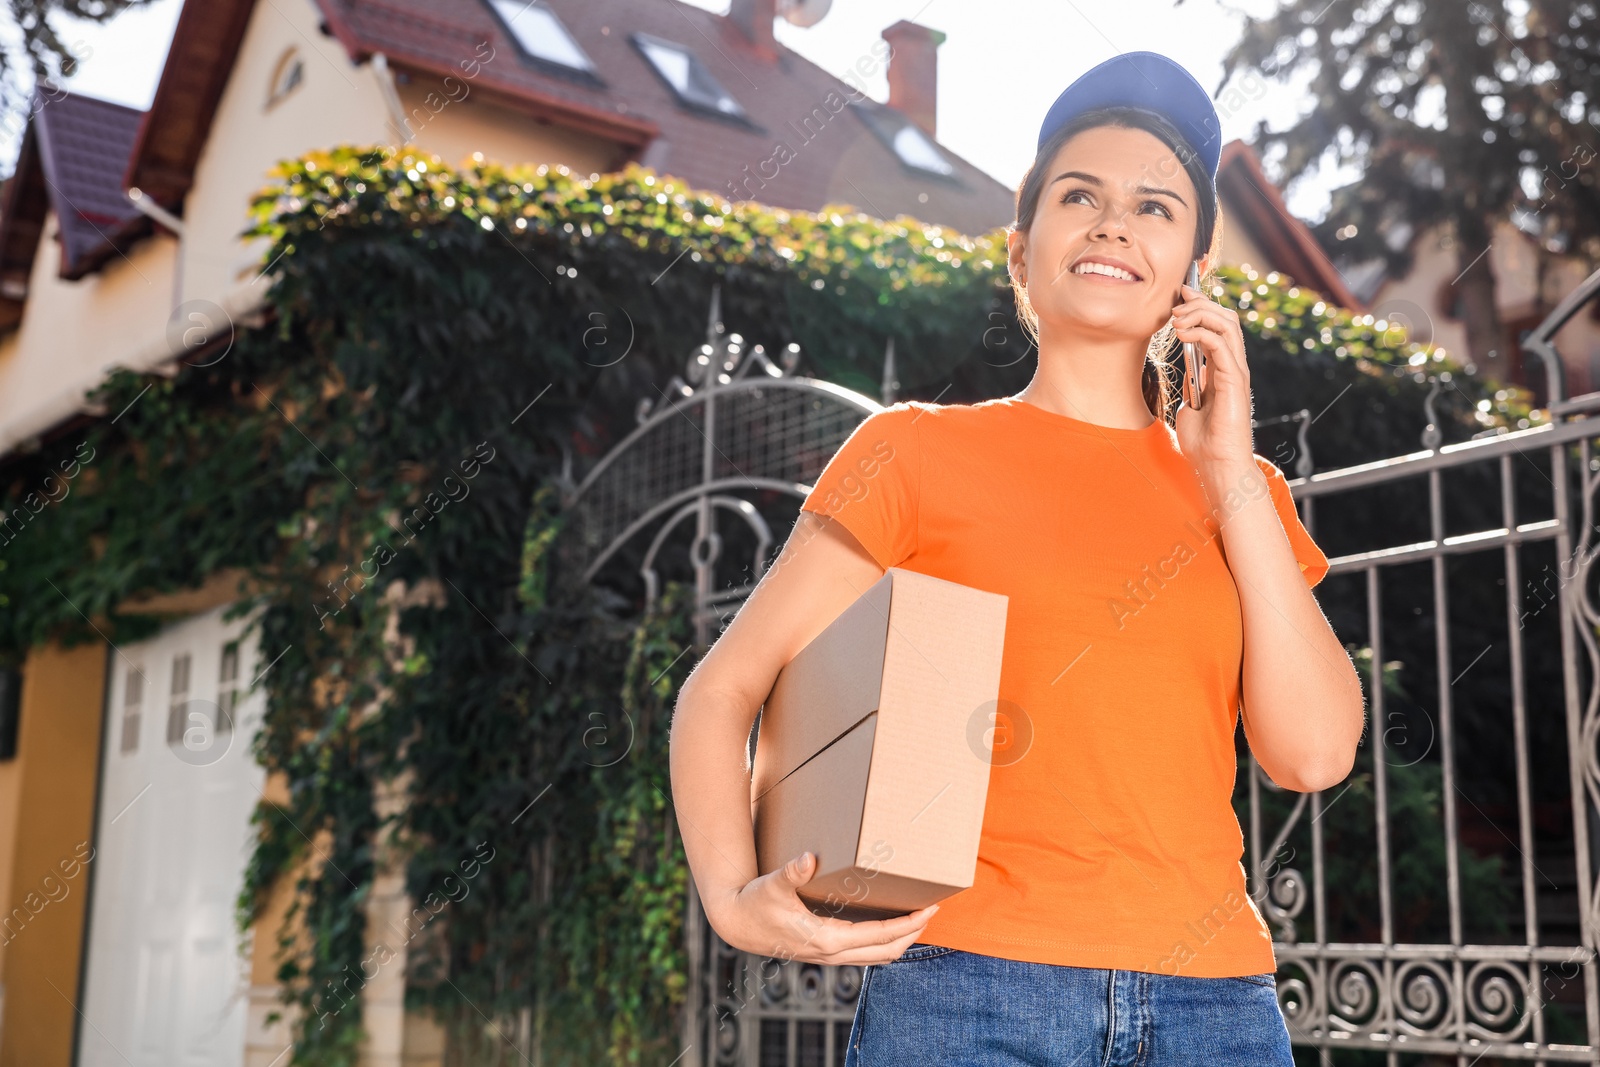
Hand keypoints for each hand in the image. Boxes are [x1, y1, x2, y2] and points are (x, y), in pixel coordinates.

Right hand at [712, 851, 938, 965]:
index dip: (908, 924)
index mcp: (826, 939)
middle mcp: (831, 953)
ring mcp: (828, 956)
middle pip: (886, 952)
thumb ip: (792, 872)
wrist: (735, 925)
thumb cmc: (754, 903)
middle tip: (933, 911)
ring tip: (918, 920)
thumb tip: (809, 858)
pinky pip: (864, 953)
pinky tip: (889, 926)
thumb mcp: (772, 885)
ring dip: (900, 941)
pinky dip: (883, 943)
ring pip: (877, 957)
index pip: (879, 935)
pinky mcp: (824, 952)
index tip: (929, 909)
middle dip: (912, 933)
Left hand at [1171, 283, 1255, 479]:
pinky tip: (1182, 336)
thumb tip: (1187, 374)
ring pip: (1228, 325)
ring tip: (1176, 319)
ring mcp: (1237, 372)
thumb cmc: (1204, 443)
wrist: (1216, 465)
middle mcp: (1234, 367)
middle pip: (1226, 318)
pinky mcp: (1235, 381)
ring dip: (1200, 315)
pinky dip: (1201, 333)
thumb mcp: (1190, 407)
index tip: (1181, 296)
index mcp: (1224, 370)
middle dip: (1201, 303)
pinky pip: (1221, 345)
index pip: (1219, 327)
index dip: (1202, 307)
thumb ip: (1192, 387)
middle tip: (1177, 301)